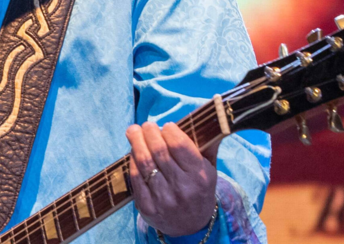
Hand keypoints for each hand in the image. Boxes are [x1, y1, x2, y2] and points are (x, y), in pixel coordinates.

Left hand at [126, 121, 217, 237]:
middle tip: (146, 125)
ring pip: (144, 163)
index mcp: (200, 176)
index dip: (169, 131)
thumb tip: (212, 117)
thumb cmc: (199, 189)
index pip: (179, 145)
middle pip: (159, 151)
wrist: (191, 225)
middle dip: (149, 133)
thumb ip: (208, 144)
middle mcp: (182, 188)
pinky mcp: (147, 208)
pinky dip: (132, 162)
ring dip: (136, 143)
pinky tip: (133, 152)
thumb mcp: (210, 169)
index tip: (166, 125)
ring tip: (134, 132)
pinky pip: (135, 178)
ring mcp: (164, 199)